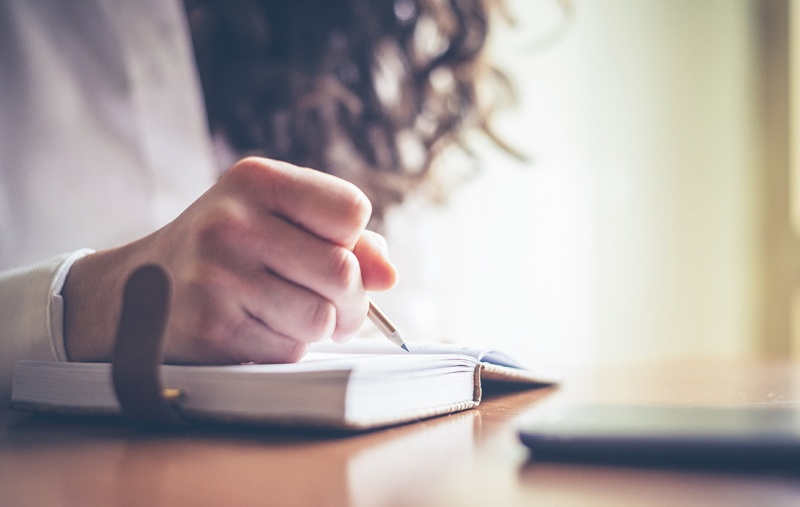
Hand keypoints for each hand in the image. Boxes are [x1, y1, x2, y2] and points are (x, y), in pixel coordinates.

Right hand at [62, 157, 397, 363]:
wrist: (139, 289)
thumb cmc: (226, 250)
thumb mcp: (275, 219)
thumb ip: (342, 238)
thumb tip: (389, 274)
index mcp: (256, 180)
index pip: (351, 210)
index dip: (352, 239)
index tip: (331, 249)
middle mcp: (232, 222)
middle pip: (343, 271)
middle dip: (352, 298)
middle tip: (335, 303)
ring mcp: (217, 276)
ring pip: (321, 318)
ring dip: (320, 327)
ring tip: (293, 313)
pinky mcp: (211, 328)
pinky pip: (288, 351)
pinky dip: (286, 348)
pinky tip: (257, 329)